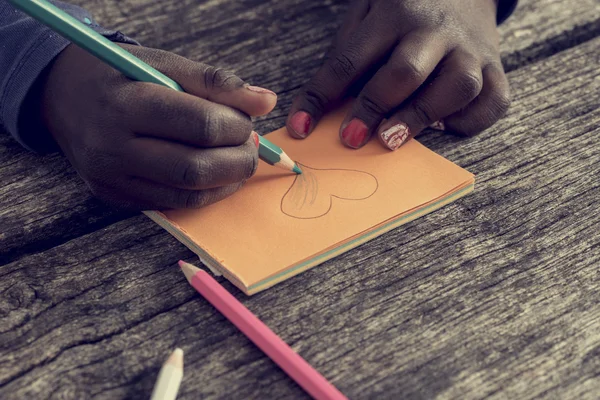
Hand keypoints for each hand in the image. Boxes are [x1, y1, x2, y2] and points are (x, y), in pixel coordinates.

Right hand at [39, 44, 276, 208]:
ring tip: (236, 160)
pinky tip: (214, 175)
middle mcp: (113, 147)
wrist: (61, 94)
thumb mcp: (164, 64)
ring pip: (187, 195)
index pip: (200, 126)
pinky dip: (203, 193)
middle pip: (195, 168)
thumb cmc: (120, 74)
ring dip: (226, 182)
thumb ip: (216, 82)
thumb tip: (267, 102)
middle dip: (238, 161)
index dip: (236, 127)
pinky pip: (171, 205)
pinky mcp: (113, 197)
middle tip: (250, 147)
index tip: (247, 122)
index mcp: (126, 104)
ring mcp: (110, 178)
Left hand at [286, 0, 510, 149]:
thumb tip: (321, 109)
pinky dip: (471, 121)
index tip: (301, 128)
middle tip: (352, 138)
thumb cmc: (404, 8)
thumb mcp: (368, 13)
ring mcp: (470, 48)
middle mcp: (434, 29)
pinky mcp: (496, 65)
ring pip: (457, 86)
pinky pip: (494, 100)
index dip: (320, 97)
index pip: (349, 60)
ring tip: (393, 139)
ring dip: (423, 117)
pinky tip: (445, 126)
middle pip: (406, 72)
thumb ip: (349, 54)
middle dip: (374, 108)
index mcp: (392, 13)